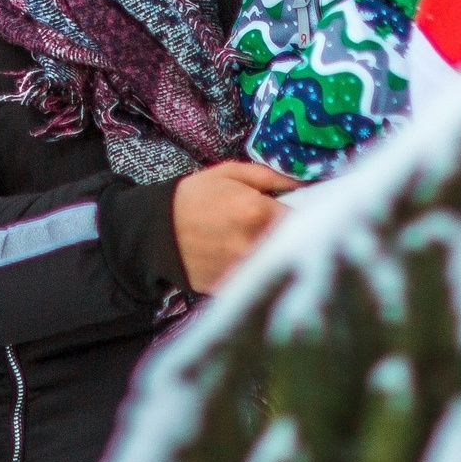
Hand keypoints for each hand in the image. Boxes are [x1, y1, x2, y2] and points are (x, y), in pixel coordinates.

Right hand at [172, 160, 298, 293]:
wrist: (156, 231)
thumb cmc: (196, 196)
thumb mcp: (230, 174)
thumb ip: (270, 176)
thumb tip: (304, 183)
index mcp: (257, 212)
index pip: (302, 220)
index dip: (304, 217)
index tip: (298, 215)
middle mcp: (254, 244)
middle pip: (293, 245)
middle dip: (293, 238)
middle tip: (284, 231)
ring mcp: (243, 270)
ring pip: (276, 265)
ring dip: (276, 257)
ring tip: (262, 247)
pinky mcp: (232, 288)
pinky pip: (256, 280)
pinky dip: (257, 273)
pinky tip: (247, 263)